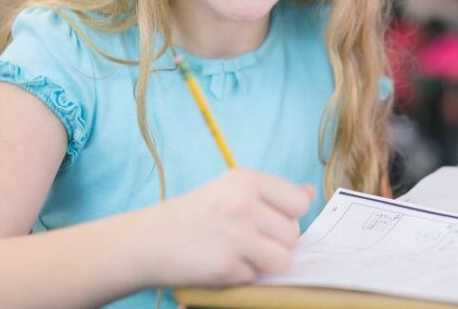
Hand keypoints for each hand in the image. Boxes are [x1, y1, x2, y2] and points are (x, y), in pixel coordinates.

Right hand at [139, 169, 314, 287]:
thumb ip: (272, 193)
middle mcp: (243, 204)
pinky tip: (221, 264)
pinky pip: (257, 278)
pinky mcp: (227, 266)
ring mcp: (236, 235)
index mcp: (246, 180)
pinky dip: (243, 277)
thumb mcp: (231, 190)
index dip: (288, 216)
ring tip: (240, 254)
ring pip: (284, 259)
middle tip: (247, 240)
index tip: (268, 220)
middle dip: (276, 242)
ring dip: (265, 263)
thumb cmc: (195, 215)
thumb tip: (310, 193)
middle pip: (293, 233)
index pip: (298, 202)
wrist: (146, 241)